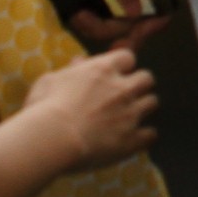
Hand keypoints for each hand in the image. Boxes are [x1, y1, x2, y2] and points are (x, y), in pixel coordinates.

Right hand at [20, 49, 157, 173]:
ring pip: (152, 102)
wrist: (54, 138)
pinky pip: (151, 134)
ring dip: (143, 107)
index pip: (127, 57)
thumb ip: (69, 71)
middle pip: (146, 78)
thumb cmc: (45, 107)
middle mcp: (122, 88)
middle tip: (127, 94)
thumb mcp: (51, 80)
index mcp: (104, 69)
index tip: (115, 73)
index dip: (122, 65)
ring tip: (131, 115)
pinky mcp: (131, 139)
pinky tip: (134, 139)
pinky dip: (144, 135)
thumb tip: (79, 61)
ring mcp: (130, 113)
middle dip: (139, 84)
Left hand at [24, 0, 175, 53]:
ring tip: (81, 17)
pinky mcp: (99, 2)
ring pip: (120, 24)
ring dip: (101, 28)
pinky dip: (91, 26)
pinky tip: (77, 16)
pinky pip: (103, 23)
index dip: (160, 18)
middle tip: (100, 32)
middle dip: (121, 30)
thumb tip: (138, 12)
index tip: (139, 31)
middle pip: (142, 19)